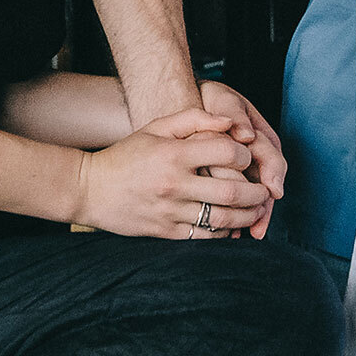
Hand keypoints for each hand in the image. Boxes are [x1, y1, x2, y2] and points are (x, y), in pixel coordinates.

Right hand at [74, 108, 270, 238]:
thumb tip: (229, 123)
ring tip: (257, 210)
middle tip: (266, 190)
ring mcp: (170, 211)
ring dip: (248, 215)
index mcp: (174, 154)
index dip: (244, 154)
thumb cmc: (127, 154)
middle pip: (232, 191)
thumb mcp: (156, 128)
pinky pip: (204, 236)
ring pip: (222, 218)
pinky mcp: (166, 232)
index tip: (247, 157)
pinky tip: (233, 226)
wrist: (89, 189)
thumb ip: (194, 120)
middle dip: (257, 192)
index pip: (226, 152)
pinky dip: (225, 233)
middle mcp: (174, 184)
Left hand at [199, 80, 286, 238]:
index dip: (273, 176)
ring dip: (251, 218)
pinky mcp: (233, 180)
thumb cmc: (214, 102)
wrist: (200, 102)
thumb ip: (235, 117)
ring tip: (246, 235)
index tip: (272, 191)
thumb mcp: (225, 102)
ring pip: (255, 198)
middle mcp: (259, 158)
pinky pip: (240, 202)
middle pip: (267, 186)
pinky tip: (230, 234)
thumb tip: (246, 136)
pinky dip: (237, 218)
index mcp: (262, 138)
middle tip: (258, 228)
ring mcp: (247, 171)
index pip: (273, 159)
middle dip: (264, 208)